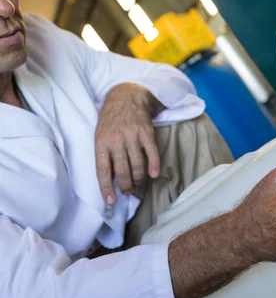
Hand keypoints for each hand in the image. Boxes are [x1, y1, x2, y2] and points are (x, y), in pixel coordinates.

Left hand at [95, 83, 164, 204]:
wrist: (126, 96)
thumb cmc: (110, 119)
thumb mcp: (100, 135)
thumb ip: (104, 154)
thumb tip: (110, 178)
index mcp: (101, 142)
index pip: (103, 171)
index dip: (107, 188)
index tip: (111, 201)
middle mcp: (116, 140)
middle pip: (123, 171)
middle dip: (126, 186)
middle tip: (128, 191)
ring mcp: (132, 136)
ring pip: (137, 165)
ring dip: (138, 178)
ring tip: (137, 182)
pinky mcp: (147, 133)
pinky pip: (152, 153)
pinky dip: (154, 166)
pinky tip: (154, 174)